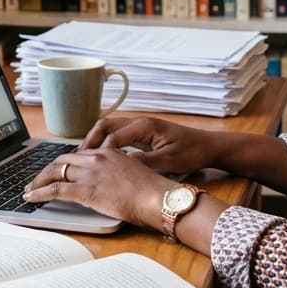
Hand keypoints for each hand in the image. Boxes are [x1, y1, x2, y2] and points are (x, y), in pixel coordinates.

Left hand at [22, 146, 173, 228]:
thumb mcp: (131, 173)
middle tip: (36, 180)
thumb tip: (106, 182)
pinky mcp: (86, 189)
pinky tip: (31, 198)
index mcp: (108, 152)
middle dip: (46, 171)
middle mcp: (96, 157)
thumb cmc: (151, 191)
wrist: (157, 198)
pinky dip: (39, 193)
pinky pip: (55, 189)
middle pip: (62, 160)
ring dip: (38, 181)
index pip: (77, 155)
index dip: (63, 163)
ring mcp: (90, 172)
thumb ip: (115, 173)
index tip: (55, 171)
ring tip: (29, 190)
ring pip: (55, 172)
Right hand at [78, 116, 223, 175]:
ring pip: (110, 128)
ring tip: (84, 158)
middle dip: (90, 140)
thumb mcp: (169, 161)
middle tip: (78, 158)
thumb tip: (121, 165)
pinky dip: (106, 142)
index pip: (113, 136)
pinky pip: (118, 133)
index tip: (87, 165)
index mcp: (145, 126)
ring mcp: (141, 126)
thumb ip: (145, 162)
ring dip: (96, 140)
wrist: (208, 146)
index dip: (99, 151)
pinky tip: (101, 157)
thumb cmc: (192, 152)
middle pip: (106, 125)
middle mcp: (140, 122)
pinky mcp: (143, 132)